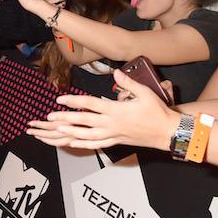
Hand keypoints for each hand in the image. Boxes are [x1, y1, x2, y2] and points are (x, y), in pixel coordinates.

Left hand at [26, 69, 178, 149]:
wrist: (167, 133)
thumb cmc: (157, 112)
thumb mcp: (145, 93)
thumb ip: (129, 82)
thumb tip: (116, 72)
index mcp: (116, 110)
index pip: (90, 104)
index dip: (73, 101)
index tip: (60, 99)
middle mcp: (111, 124)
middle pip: (84, 121)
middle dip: (65, 118)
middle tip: (49, 116)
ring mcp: (112, 135)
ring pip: (86, 136)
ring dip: (70, 132)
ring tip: (56, 129)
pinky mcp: (115, 142)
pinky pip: (95, 145)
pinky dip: (82, 144)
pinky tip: (71, 143)